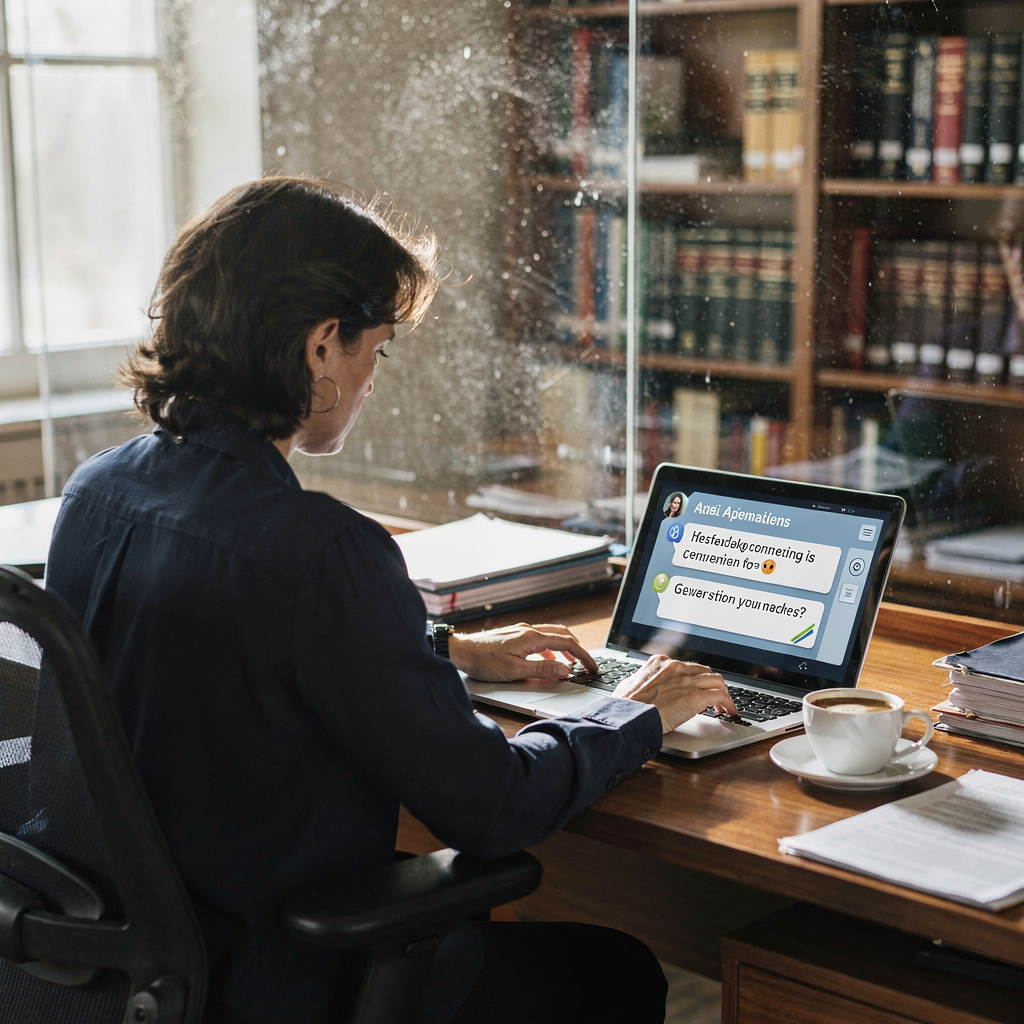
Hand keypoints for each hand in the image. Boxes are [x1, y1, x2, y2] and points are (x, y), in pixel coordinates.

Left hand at [448, 622, 598, 681]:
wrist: (460, 651)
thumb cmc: (483, 661)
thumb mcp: (514, 671)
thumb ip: (541, 671)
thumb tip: (565, 671)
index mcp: (532, 637)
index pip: (567, 644)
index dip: (583, 656)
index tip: (593, 668)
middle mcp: (528, 630)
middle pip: (562, 635)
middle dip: (578, 650)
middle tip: (587, 665)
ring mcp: (521, 632)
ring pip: (552, 636)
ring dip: (565, 649)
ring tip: (572, 663)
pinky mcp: (514, 636)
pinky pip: (540, 639)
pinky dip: (551, 649)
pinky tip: (547, 662)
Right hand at [612, 655, 735, 733]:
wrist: (630, 717)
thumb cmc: (625, 706)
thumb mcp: (629, 685)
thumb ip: (640, 681)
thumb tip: (640, 685)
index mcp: (659, 663)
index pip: (686, 666)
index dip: (694, 679)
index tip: (696, 687)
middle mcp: (675, 667)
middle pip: (704, 671)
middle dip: (710, 684)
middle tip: (713, 696)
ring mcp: (687, 681)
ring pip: (716, 680)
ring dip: (723, 693)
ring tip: (724, 705)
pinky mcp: (696, 697)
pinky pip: (720, 696)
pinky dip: (728, 704)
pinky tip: (728, 712)